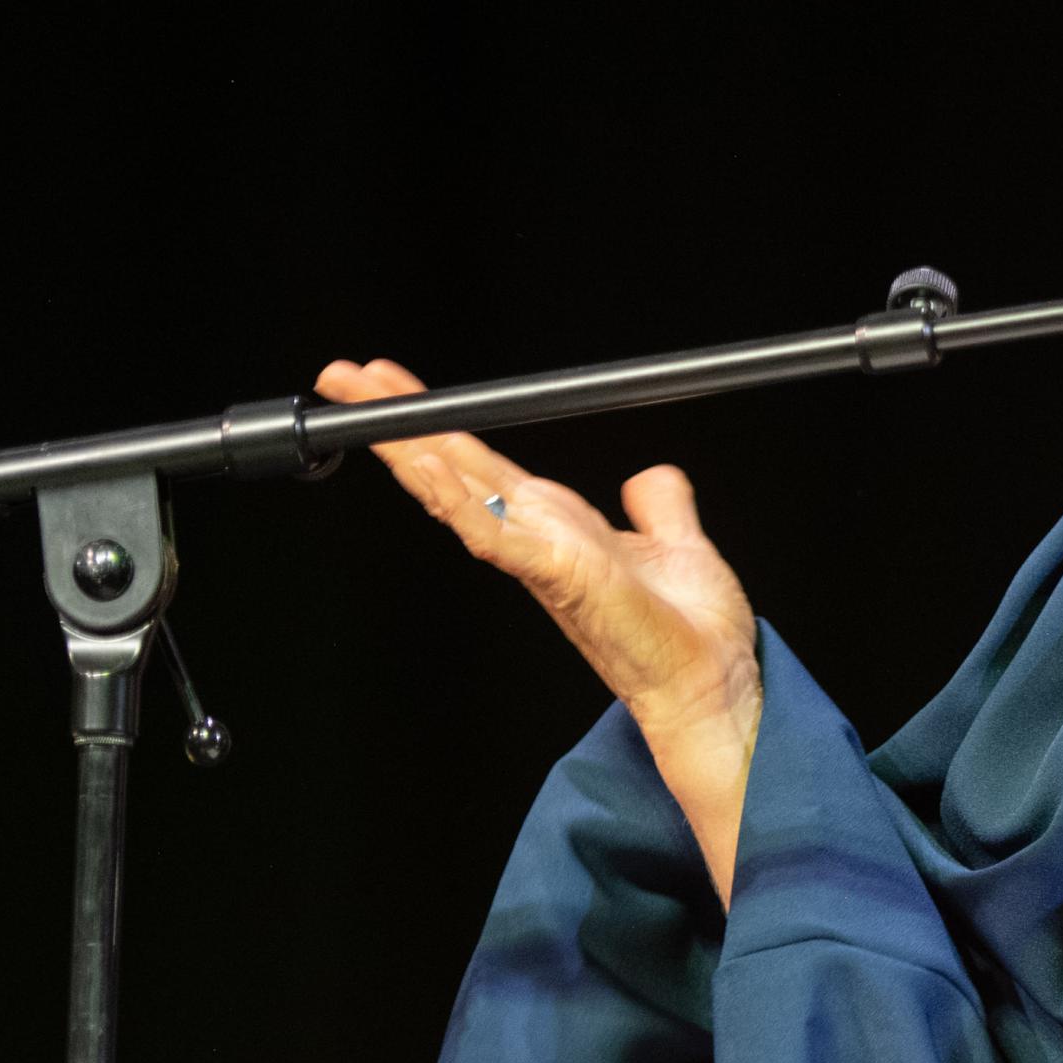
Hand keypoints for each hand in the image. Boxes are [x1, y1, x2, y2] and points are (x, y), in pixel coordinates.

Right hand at [316, 358, 762, 901]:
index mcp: (558, 526)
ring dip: (413, 454)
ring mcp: (543, 560)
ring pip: (459, 498)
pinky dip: (464, 505)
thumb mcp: (677, 546)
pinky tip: (432, 471)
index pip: (484, 463)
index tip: (397, 386)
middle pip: (454, 468)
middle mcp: (539, 540)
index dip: (442, 423)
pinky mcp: (561, 579)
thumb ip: (659, 508)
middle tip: (347, 378)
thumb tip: (650, 478)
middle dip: (401, 423)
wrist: (715, 685)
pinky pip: (500, 537)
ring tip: (372, 412)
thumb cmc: (690, 633)